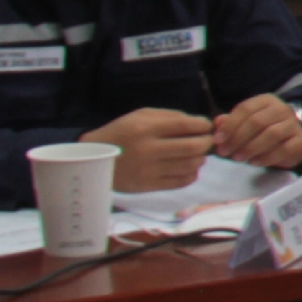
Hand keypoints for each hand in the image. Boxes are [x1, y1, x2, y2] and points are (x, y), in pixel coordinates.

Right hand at [91, 107, 215, 192]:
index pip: (187, 125)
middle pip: (193, 147)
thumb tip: (198, 124)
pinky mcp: (149, 185)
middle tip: (206, 141)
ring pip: (190, 165)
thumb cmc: (121, 133)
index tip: (206, 126)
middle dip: (206, 143)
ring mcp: (149, 170)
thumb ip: (169, 116)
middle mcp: (149, 149)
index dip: (204, 125)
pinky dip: (192, 174)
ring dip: (200, 159)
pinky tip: (188, 168)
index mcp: (146, 128)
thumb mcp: (140, 116)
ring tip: (196, 154)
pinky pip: (181, 182)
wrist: (94, 159)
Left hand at [209, 93, 301, 167]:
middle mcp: (282, 109)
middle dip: (238, 138)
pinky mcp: (300, 142)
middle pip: (257, 121)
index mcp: (266, 101)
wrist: (295, 136)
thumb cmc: (265, 128)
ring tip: (237, 158)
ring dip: (250, 148)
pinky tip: (253, 162)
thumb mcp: (247, 121)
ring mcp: (293, 125)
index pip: (246, 108)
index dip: (230, 124)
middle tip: (225, 152)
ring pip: (271, 134)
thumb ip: (231, 121)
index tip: (218, 140)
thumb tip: (217, 123)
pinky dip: (266, 157)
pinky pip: (283, 149)